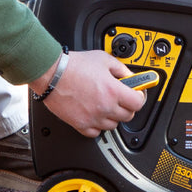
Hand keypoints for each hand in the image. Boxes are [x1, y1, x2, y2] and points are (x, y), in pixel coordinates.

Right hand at [31, 50, 145, 137]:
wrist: (52, 73)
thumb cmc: (74, 65)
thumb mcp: (104, 59)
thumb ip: (121, 69)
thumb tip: (130, 77)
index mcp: (113, 91)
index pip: (138, 103)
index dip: (139, 97)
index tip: (136, 94)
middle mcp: (105, 107)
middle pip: (128, 116)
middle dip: (127, 106)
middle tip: (120, 98)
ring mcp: (93, 118)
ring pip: (113, 125)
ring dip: (112, 116)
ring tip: (104, 104)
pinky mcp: (80, 125)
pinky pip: (96, 132)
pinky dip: (97, 125)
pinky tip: (94, 114)